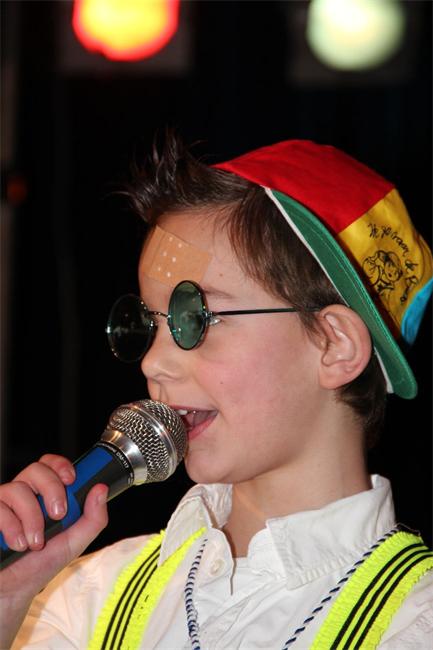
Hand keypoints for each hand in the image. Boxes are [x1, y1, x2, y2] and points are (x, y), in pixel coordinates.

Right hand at [0, 454, 108, 646]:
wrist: (14, 591)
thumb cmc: (41, 564)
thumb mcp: (75, 542)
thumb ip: (93, 517)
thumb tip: (102, 489)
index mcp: (45, 494)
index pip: (50, 464)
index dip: (60, 465)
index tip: (71, 480)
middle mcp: (24, 494)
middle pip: (35, 469)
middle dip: (51, 489)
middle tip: (58, 514)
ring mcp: (4, 504)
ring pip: (17, 489)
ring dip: (32, 517)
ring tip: (36, 542)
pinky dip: (12, 528)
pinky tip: (18, 545)